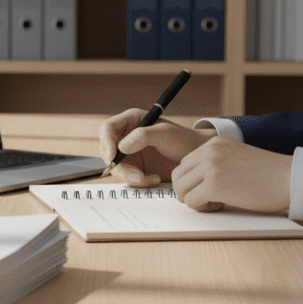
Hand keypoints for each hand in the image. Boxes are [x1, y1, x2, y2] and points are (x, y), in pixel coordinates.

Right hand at [99, 108, 216, 186]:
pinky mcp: (135, 168)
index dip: (106, 142)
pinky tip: (154, 179)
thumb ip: (143, 136)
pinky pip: (127, 177)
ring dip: (130, 177)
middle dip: (119, 166)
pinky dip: (138, 182)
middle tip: (136, 176)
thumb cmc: (183, 140)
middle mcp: (126, 137)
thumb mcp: (165, 134)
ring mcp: (129, 154)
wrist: (195, 157)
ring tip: (150, 179)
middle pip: (108, 151)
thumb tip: (121, 146)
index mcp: (131, 121)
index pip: (107, 128)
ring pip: (116, 167)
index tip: (113, 156)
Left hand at [171, 136, 291, 212]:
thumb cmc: (268, 174)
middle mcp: (209, 151)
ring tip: (211, 203)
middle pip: (178, 175)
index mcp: (214, 143)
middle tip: (204, 200)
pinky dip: (200, 208)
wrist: (290, 178)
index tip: (207, 189)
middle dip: (186, 190)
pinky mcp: (213, 185)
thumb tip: (195, 182)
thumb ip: (216, 163)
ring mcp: (210, 167)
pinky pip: (191, 201)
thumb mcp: (237, 157)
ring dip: (192, 200)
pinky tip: (217, 206)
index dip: (192, 180)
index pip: (185, 163)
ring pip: (180, 188)